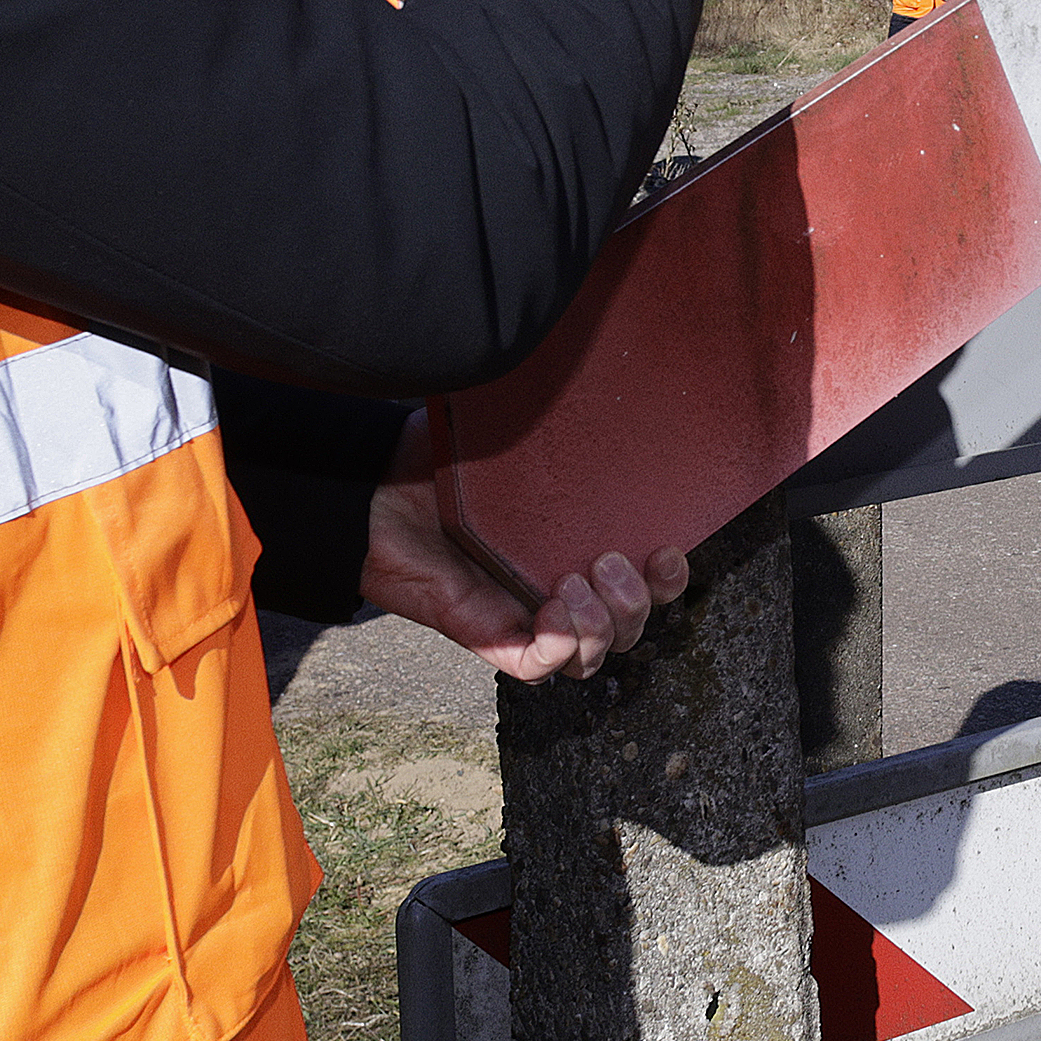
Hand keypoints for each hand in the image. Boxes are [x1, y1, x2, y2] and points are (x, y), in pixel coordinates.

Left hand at [362, 410, 694, 681]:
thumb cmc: (438, 465)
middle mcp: (555, 592)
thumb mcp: (511, 443)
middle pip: (628, 630)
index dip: (669, 579)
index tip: (667, 546)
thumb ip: (552, 426)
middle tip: (614, 559)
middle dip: (642, 604)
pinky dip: (562, 645)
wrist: (372, 494)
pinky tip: (554, 606)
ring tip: (579, 579)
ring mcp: (523, 620)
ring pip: (595, 658)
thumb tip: (586, 373)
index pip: (641, 584)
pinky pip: (542, 668)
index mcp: (572, 551)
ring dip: (607, 626)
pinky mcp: (489, 640)